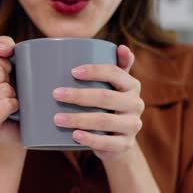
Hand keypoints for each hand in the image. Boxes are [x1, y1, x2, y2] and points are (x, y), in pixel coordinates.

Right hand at [0, 36, 20, 145]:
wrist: (14, 128)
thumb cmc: (9, 93)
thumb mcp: (6, 64)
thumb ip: (3, 46)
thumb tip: (3, 48)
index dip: (6, 63)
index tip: (7, 75)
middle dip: (10, 80)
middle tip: (8, 91)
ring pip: (2, 89)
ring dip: (13, 94)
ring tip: (10, 102)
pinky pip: (5, 105)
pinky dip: (15, 105)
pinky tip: (12, 111)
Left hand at [52, 45, 142, 160]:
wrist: (119, 142)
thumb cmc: (110, 107)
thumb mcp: (114, 87)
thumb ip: (117, 67)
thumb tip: (122, 47)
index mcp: (132, 86)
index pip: (115, 73)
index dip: (94, 71)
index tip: (72, 72)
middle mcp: (136, 104)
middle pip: (106, 97)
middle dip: (79, 95)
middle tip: (56, 94)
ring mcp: (132, 126)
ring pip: (104, 120)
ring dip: (78, 119)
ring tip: (57, 118)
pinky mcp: (125, 144)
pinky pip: (107, 142)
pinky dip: (89, 138)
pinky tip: (74, 135)